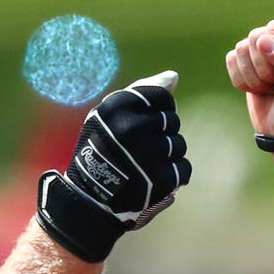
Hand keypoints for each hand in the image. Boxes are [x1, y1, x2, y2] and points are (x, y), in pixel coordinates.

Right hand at [35, 71, 191, 261]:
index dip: (158, 110)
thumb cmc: (101, 148)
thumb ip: (141, 91)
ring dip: (167, 154)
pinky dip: (173, 174)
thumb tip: (173, 77)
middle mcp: (133, 127)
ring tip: (147, 163)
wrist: (89, 195)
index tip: (144, 124)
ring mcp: (148, 154)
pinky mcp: (160, 179)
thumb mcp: (109, 113)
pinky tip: (155, 176)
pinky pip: (183, 167)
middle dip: (161, 133)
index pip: (162, 97)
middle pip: (172, 121)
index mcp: (119, 106)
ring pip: (179, 144)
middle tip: (141, 147)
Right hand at [226, 21, 273, 139]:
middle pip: (256, 37)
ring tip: (271, 87)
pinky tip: (260, 88)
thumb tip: (262, 40)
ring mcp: (266, 47)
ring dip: (254, 77)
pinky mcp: (248, 60)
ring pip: (241, 48)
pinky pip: (231, 59)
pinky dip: (242, 80)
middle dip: (264, 69)